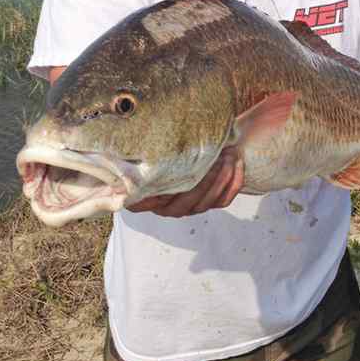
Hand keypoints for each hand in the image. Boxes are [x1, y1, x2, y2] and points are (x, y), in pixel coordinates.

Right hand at [125, 146, 244, 217]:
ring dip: (222, 176)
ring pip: (210, 199)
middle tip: (216, 156)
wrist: (194, 151)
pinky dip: (235, 181)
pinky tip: (238, 162)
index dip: (173, 191)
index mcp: (156, 202)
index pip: (164, 202)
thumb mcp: (151, 158)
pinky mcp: (216, 202)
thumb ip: (140, 164)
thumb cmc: (166, 155)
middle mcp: (175, 209)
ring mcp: (196, 207)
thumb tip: (121, 156)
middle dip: (205, 178)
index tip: (183, 173)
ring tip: (228, 154)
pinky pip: (227, 198)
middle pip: (191, 201)